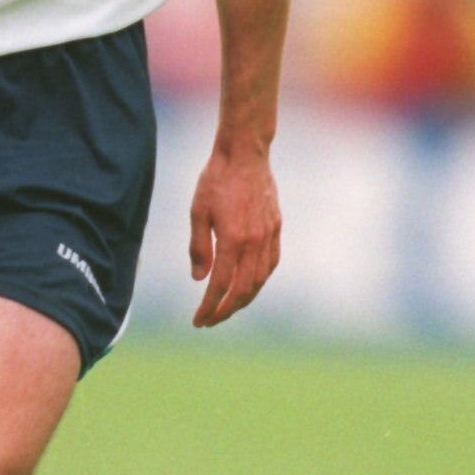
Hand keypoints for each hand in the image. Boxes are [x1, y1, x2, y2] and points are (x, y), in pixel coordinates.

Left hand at [188, 145, 280, 327]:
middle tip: (210, 320)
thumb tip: (200, 279)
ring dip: (244, 299)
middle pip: (243, 289)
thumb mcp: (198, 211)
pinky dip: (260, 280)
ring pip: (260, 280)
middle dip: (226, 310)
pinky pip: (271, 263)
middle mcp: (254, 241)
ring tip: (227, 307)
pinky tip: (249, 285)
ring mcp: (269, 235)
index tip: (198, 320)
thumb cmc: (216, 179)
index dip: (209, 307)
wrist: (245, 153)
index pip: (221, 285)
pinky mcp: (276, 228)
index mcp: (233, 239)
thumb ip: (199, 247)